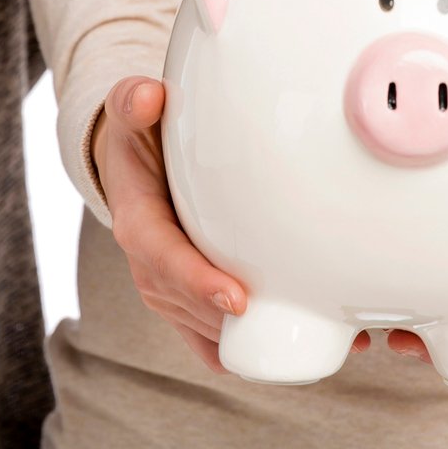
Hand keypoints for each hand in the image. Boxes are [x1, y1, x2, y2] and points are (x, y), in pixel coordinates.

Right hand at [93, 76, 368, 373]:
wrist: (130, 169)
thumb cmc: (139, 139)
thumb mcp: (132, 113)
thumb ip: (135, 103)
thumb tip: (149, 96)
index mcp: (138, 225)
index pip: (164, 260)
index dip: (198, 282)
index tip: (238, 299)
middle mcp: (150, 270)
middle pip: (195, 306)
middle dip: (241, 321)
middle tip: (299, 319)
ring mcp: (170, 294)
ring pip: (211, 331)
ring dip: (255, 340)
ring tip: (317, 337)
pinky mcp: (189, 306)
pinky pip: (215, 343)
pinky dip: (251, 352)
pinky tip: (303, 345)